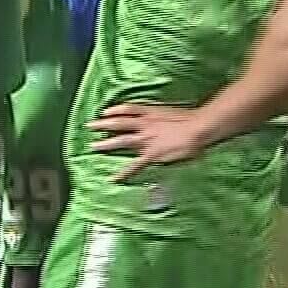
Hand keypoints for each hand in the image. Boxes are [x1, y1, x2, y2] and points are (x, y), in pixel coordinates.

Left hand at [87, 103, 214, 181]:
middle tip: (90, 126)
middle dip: (103, 124)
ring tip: (92, 147)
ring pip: (121, 140)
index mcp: (151, 113)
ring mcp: (146, 139)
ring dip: (106, 144)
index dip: (115, 110)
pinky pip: (134, 165)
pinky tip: (113, 178)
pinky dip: (123, 172)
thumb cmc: (192, 120)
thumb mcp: (174, 115)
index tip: (105, 111)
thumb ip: (165, 120)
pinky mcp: (151, 154)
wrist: (197, 128)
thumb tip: (165, 125)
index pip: (129, 109)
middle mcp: (145, 124)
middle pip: (119, 123)